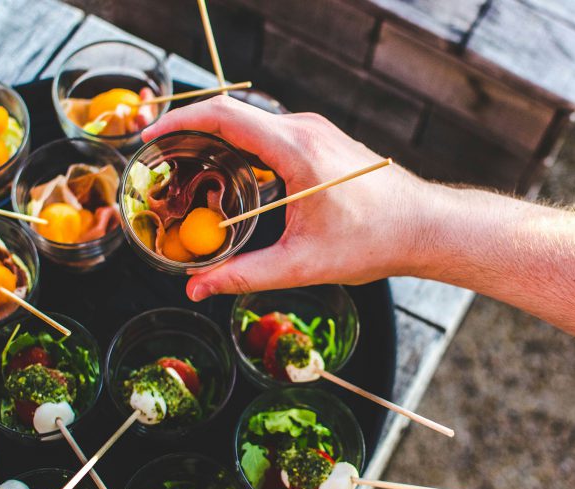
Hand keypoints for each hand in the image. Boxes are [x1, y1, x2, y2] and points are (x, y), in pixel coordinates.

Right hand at [142, 96, 436, 300]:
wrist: (423, 226)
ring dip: (216, 142)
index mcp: (296, 149)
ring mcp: (315, 130)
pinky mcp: (321, 139)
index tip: (151, 137)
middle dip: (190, 135)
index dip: (180, 122)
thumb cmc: (373, 241)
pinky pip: (270, 133)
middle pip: (232, 115)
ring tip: (188, 172)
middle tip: (161, 164)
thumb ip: (243, 275)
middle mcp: (304, 129)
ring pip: (251, 124)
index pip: (224, 116)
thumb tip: (197, 288)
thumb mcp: (302, 264)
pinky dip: (241, 148)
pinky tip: (231, 177)